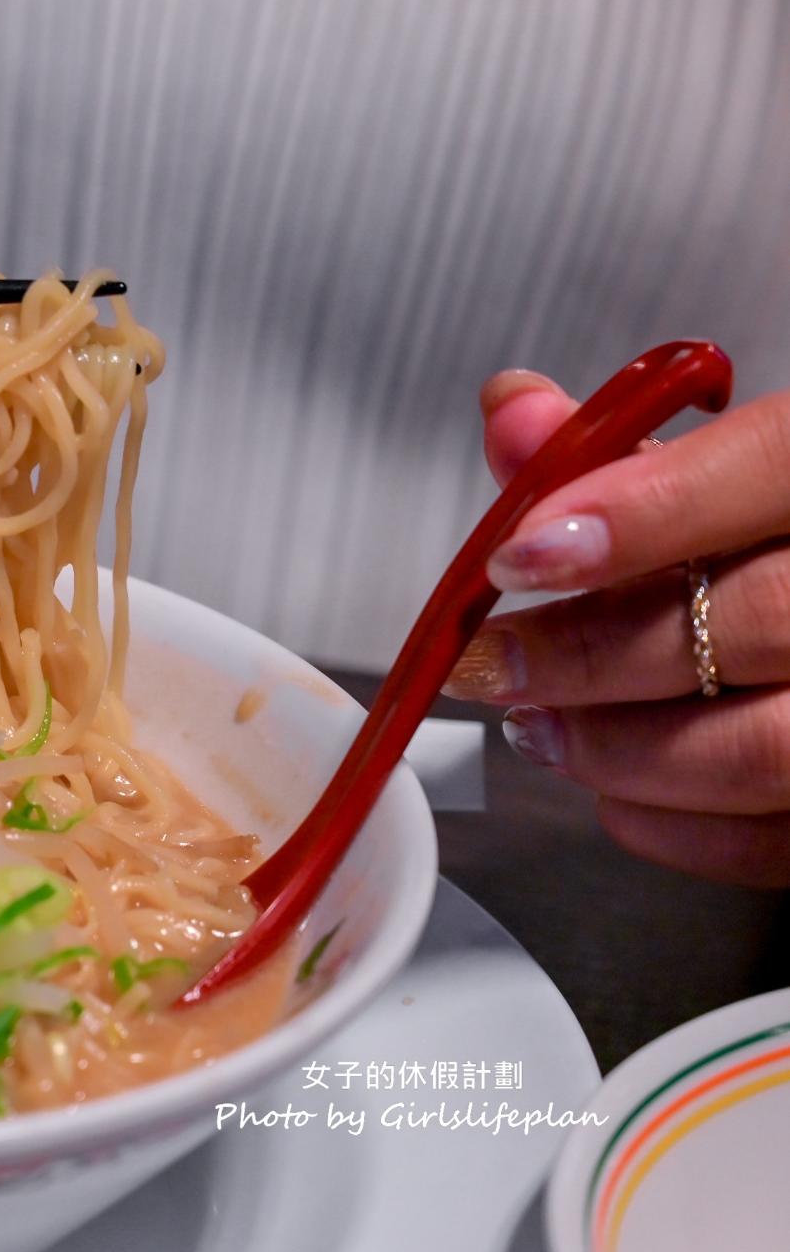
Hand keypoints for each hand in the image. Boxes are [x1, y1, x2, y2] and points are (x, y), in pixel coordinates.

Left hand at [443, 369, 789, 886]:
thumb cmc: (785, 543)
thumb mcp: (736, 473)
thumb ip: (623, 444)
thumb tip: (512, 411)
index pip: (779, 465)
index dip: (645, 512)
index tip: (521, 551)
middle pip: (756, 620)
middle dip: (590, 653)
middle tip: (492, 662)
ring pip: (759, 748)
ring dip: (615, 749)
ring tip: (536, 726)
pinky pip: (776, 839)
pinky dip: (671, 825)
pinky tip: (612, 790)